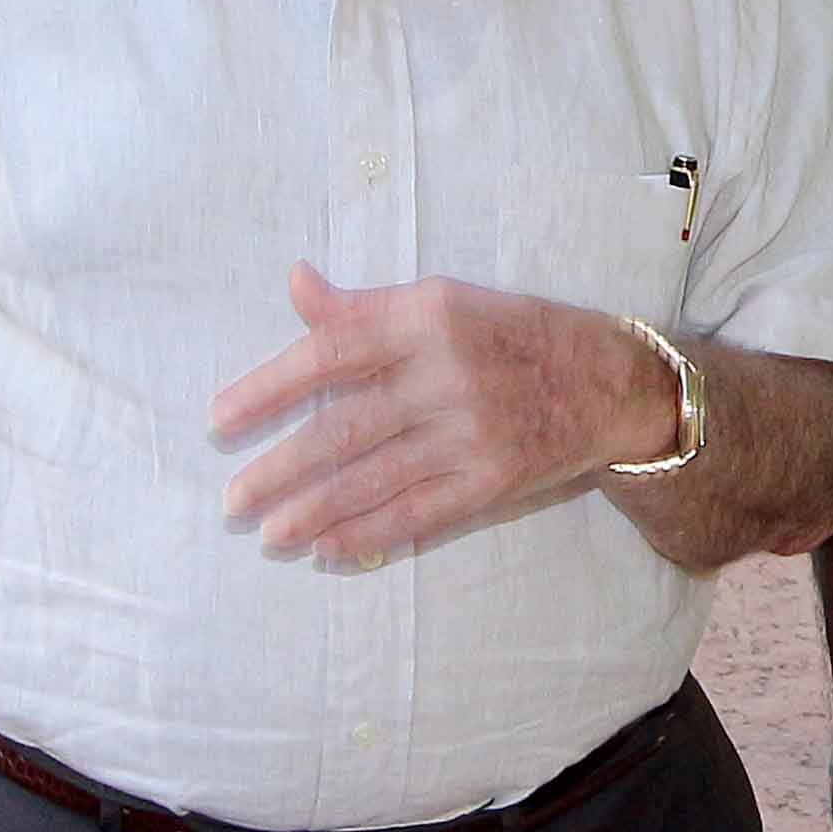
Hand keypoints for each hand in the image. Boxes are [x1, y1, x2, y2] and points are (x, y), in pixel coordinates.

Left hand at [209, 266, 674, 565]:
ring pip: (374, 477)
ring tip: (267, 532)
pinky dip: (370, 532)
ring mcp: (472, 432)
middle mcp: (446, 373)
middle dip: (279, 468)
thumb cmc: (515, 332)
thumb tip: (296, 284)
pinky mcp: (494, 480)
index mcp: (427, 317)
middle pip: (344, 428)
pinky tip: (328, 547)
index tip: (221, 419)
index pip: (331, 352)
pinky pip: (418, 512)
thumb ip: (365, 305)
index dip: (269, 388)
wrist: (611, 381)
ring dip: (313, 510)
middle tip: (232, 498)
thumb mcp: (443, 300)